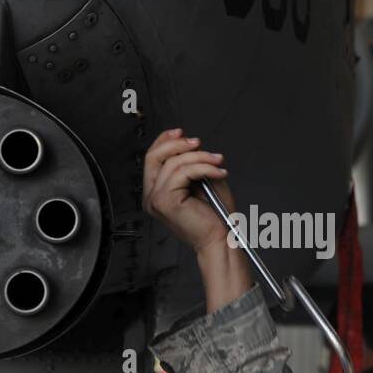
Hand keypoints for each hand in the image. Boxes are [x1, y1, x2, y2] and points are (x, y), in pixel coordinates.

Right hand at [143, 128, 234, 253]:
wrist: (220, 239)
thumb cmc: (215, 216)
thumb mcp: (204, 181)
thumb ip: (194, 163)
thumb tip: (192, 146)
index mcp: (157, 192)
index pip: (152, 158)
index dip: (165, 141)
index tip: (182, 133)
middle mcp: (151, 196)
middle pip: (154, 156)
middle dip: (178, 144)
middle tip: (199, 143)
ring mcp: (156, 199)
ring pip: (174, 163)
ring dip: (200, 158)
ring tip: (218, 162)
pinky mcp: (165, 201)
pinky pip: (183, 173)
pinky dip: (204, 168)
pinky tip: (219, 172)